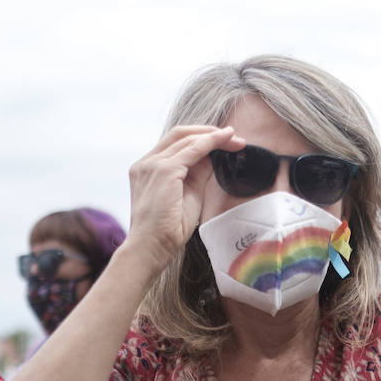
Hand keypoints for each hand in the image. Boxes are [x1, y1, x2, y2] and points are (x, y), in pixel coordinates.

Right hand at [124, 124, 244, 260]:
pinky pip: (192, 149)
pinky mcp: (164, 170)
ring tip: (235, 140)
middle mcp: (146, 163)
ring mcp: (152, 164)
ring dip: (214, 136)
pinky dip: (211, 142)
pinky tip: (226, 141)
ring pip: (187, 138)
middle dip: (209, 132)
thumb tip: (212, 157)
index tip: (225, 142)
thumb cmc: (167, 230)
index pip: (175, 144)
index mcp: (147, 169)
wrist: (150, 248)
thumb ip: (196, 174)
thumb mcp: (187, 195)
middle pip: (180, 134)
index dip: (201, 139)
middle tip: (234, 137)